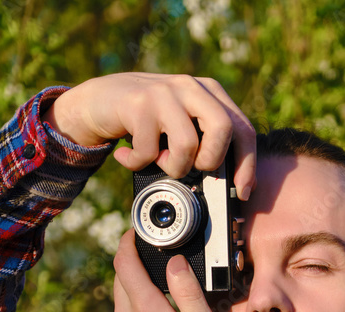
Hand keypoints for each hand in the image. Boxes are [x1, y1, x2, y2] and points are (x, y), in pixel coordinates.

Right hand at [43, 72, 255, 199]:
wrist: (97, 101)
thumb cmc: (146, 121)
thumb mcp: (182, 125)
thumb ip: (207, 142)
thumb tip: (236, 184)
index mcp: (209, 92)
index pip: (242, 128)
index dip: (248, 164)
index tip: (244, 191)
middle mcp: (190, 87)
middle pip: (223, 128)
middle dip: (212, 160)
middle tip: (195, 170)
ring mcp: (164, 93)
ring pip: (187, 143)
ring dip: (173, 167)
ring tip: (158, 162)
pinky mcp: (138, 104)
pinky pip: (149, 150)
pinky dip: (137, 163)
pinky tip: (128, 157)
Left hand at [103, 230, 221, 311]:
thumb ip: (188, 292)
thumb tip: (174, 263)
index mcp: (146, 311)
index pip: (124, 262)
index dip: (127, 242)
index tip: (135, 234)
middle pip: (120, 280)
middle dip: (135, 268)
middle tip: (156, 269)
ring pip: (121, 304)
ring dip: (137, 300)